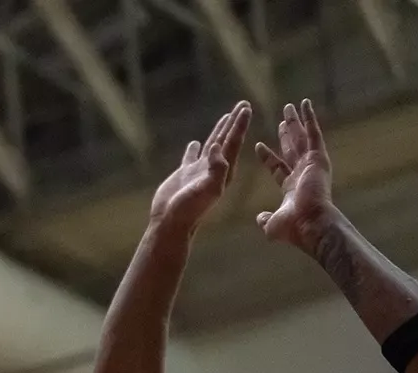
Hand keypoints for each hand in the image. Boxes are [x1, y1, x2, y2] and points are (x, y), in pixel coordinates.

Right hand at [149, 101, 250, 231]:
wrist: (171, 223)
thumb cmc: (189, 209)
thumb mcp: (208, 189)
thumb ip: (216, 168)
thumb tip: (217, 146)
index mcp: (224, 170)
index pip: (234, 141)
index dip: (240, 124)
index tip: (246, 107)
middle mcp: (215, 168)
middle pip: (227, 139)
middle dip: (235, 122)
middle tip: (243, 104)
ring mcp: (199, 171)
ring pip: (212, 144)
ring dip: (220, 130)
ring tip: (226, 116)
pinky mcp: (185, 175)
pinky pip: (192, 156)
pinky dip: (195, 148)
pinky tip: (195, 143)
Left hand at [255, 99, 336, 251]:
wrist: (311, 224)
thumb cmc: (294, 227)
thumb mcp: (273, 224)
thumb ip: (266, 219)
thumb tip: (260, 219)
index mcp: (291, 187)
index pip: (277, 167)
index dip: (268, 157)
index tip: (258, 146)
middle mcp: (302, 173)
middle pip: (291, 149)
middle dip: (286, 135)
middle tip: (282, 120)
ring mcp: (312, 164)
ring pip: (301, 137)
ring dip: (295, 122)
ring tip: (289, 107)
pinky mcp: (318, 158)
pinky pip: (313, 133)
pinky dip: (310, 118)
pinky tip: (305, 104)